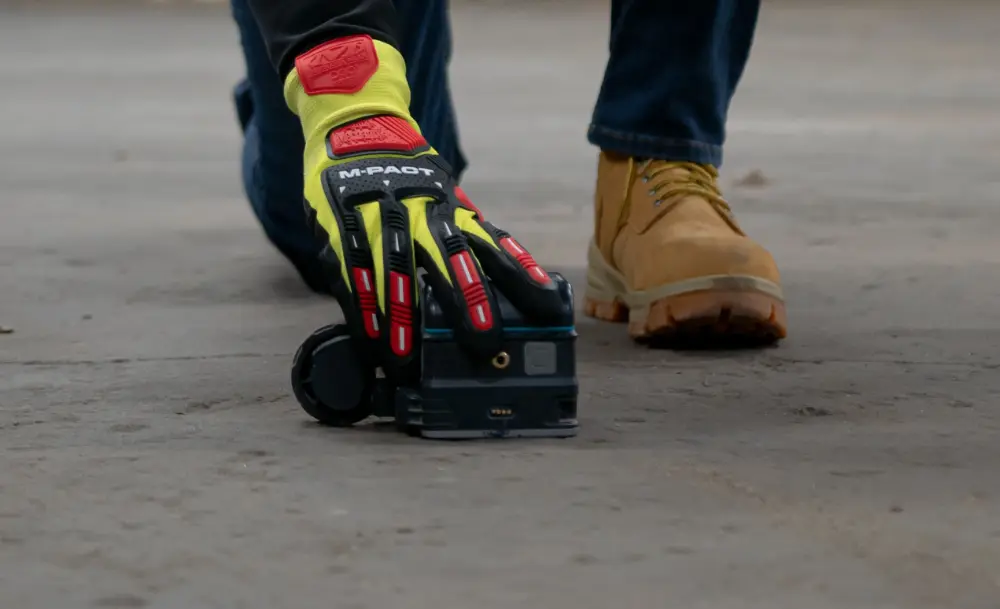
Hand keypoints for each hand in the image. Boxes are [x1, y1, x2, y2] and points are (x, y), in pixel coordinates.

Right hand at [286, 37, 563, 377]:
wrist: (356, 123)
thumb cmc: (411, 176)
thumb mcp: (447, 198)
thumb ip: (477, 237)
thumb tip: (529, 279)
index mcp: (449, 207)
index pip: (492, 244)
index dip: (520, 275)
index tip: (545, 306)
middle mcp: (418, 210)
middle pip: (447, 255)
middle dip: (466, 300)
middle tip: (482, 344)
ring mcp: (377, 215)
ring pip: (393, 268)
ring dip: (402, 318)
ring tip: (406, 363)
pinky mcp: (340, 224)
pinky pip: (351, 272)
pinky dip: (361, 310)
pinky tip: (370, 341)